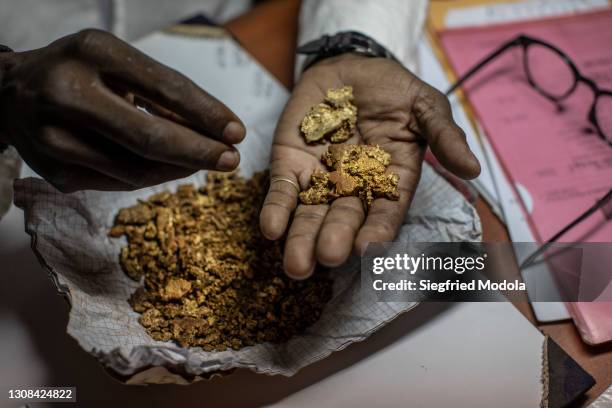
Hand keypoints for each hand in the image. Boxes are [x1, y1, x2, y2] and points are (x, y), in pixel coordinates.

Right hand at [0, 29, 245, 191]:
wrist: (9, 94)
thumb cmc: (79, 72)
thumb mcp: (116, 61)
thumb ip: (161, 92)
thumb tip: (212, 132)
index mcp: (92, 52)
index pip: (165, 87)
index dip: (207, 114)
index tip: (237, 132)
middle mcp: (67, 93)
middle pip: (149, 138)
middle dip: (200, 152)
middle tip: (231, 159)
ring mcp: (54, 138)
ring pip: (138, 169)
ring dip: (180, 168)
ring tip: (203, 161)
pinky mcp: (54, 172)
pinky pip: (120, 183)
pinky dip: (152, 176)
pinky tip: (168, 167)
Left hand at [260, 54, 479, 278]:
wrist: (350, 65)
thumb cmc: (393, 90)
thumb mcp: (425, 106)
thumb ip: (444, 135)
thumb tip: (473, 169)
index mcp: (391, 179)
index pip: (386, 210)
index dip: (377, 229)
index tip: (367, 248)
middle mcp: (354, 187)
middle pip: (344, 218)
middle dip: (334, 239)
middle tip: (326, 258)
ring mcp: (320, 178)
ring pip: (310, 214)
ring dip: (301, 239)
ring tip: (295, 264)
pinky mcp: (291, 164)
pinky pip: (282, 190)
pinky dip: (276, 209)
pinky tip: (270, 229)